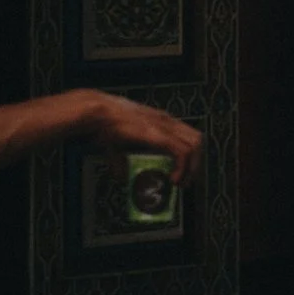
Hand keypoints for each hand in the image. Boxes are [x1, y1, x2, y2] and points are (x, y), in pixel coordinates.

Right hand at [75, 91, 200, 185]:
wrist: (96, 112)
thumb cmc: (104, 123)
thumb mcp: (116, 143)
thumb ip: (121, 159)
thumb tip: (121, 175)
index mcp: (161, 120)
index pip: (188, 135)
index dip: (191, 154)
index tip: (185, 171)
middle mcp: (167, 121)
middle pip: (197, 139)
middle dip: (196, 162)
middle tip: (186, 180)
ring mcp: (164, 127)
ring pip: (195, 145)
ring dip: (192, 167)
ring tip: (181, 182)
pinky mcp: (159, 135)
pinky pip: (182, 152)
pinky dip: (182, 168)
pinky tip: (173, 179)